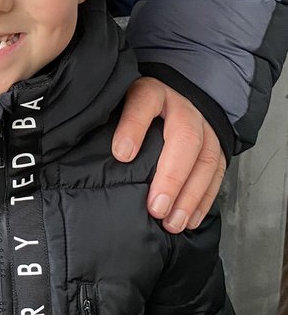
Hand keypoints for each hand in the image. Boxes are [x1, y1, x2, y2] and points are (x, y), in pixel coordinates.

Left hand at [112, 77, 225, 233]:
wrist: (171, 98)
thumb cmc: (137, 109)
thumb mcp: (119, 105)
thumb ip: (109, 123)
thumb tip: (98, 154)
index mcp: (152, 93)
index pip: (144, 102)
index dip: (134, 127)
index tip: (121, 154)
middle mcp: (184, 108)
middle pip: (184, 138)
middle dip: (171, 176)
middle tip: (155, 207)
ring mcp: (205, 128)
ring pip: (205, 160)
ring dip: (190, 196)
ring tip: (172, 222)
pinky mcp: (217, 148)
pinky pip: (217, 174)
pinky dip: (204, 200)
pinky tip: (190, 220)